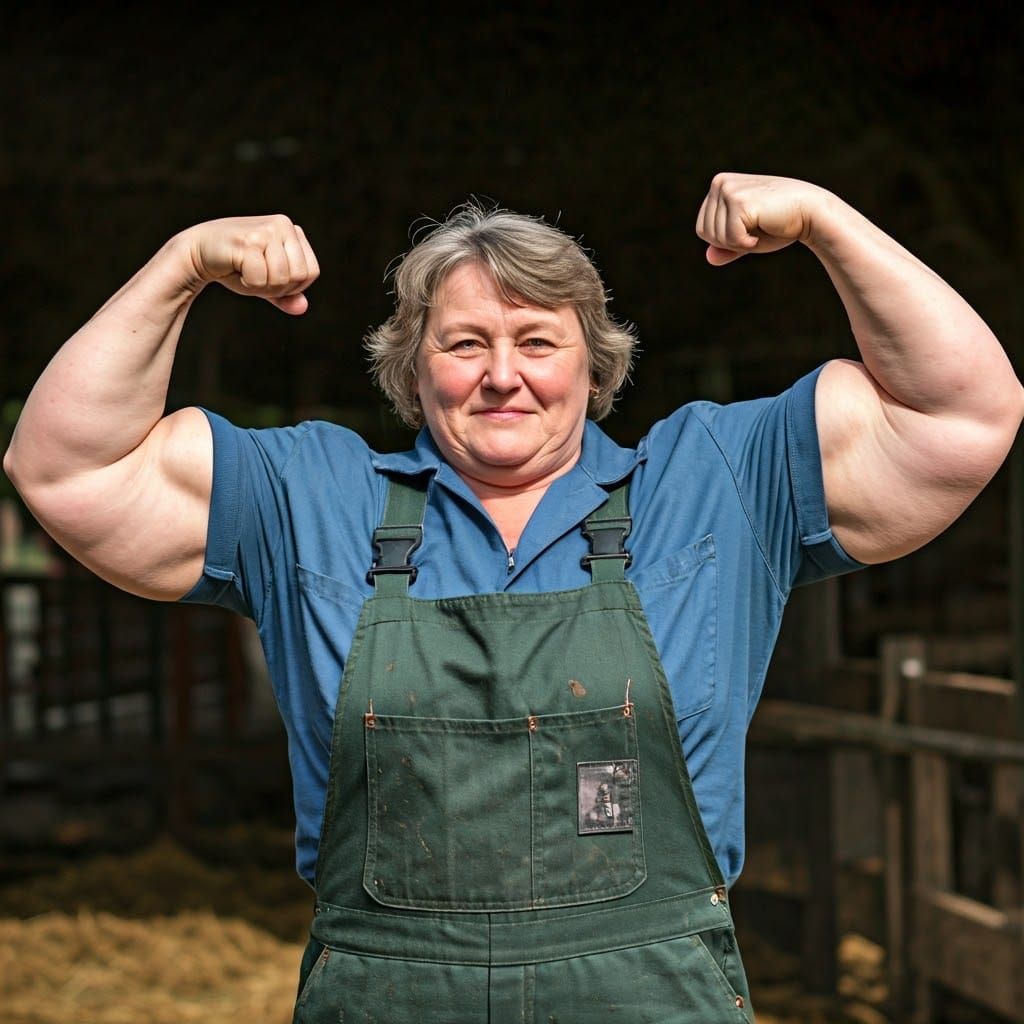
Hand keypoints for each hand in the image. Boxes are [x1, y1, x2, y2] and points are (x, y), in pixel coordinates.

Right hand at [180, 215, 319, 313]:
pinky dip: (248, 284)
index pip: (311, 272)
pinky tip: (235, 268)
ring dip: (262, 286)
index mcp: (292, 231)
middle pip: (299, 276)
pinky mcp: (249, 241)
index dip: (292, 286)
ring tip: (245, 271)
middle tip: (255, 275)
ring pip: (281, 279)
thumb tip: (302, 307)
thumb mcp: (267, 283)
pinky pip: (261, 279)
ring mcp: (266, 231)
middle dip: (277, 287)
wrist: (197, 252)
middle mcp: (283, 225)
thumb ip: (287, 296)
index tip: (270, 277)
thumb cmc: (235, 266)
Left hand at [696, 173, 832, 266]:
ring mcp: (728, 190)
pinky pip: (729, 238)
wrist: (811, 213)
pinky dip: (746, 243)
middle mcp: (720, 183)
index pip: (703, 228)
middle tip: (756, 227)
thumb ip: (727, 246)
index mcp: (719, 185)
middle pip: (706, 233)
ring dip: (739, 241)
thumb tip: (709, 258)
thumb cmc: (780, 224)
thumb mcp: (747, 237)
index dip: (725, 240)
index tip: (749, 228)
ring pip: (716, 237)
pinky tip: (764, 227)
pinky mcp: (739, 201)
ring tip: (761, 224)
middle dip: (731, 241)